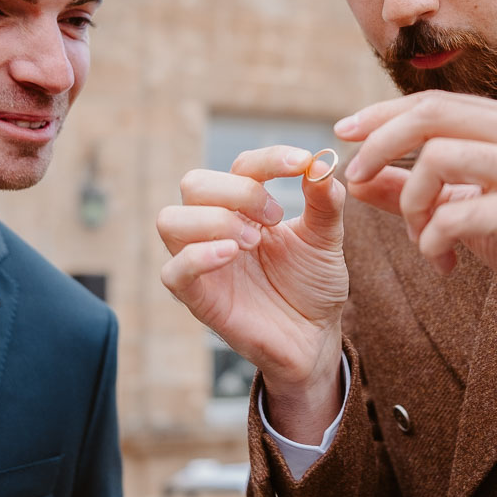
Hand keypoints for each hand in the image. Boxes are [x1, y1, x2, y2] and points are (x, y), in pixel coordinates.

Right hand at [158, 145, 348, 439]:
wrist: (316, 337)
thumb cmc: (312, 285)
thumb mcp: (326, 238)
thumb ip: (325, 201)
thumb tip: (320, 163)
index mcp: (245, 207)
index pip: (242, 166)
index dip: (270, 160)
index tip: (303, 164)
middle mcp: (215, 228)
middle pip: (195, 183)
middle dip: (238, 191)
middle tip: (275, 217)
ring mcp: (203, 264)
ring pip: (170, 220)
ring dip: (214, 220)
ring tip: (254, 241)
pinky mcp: (199, 299)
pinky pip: (173, 272)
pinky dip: (197, 257)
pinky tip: (232, 254)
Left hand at [338, 91, 496, 350]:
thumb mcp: (470, 210)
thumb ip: (416, 190)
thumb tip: (356, 178)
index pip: (435, 102)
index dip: (381, 115)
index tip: (342, 135)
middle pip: (431, 115)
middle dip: (379, 145)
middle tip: (355, 179)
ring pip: (438, 159)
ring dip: (411, 205)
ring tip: (422, 240)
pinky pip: (455, 214)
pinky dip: (432, 239)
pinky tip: (442, 263)